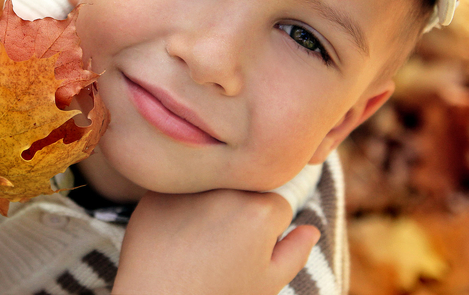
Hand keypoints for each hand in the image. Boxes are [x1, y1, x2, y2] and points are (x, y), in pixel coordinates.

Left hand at [113, 190, 319, 294]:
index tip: (246, 251)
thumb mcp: (266, 283)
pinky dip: (177, 207)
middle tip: (220, 246)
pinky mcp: (157, 188)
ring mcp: (189, 185)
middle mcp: (226, 188)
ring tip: (195, 242)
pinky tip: (171, 235)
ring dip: (209, 203)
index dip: (266, 231)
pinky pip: (178, 190)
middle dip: (240, 210)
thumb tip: (311, 228)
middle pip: (245, 188)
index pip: (278, 204)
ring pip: (211, 185)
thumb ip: (295, 252)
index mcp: (260, 208)